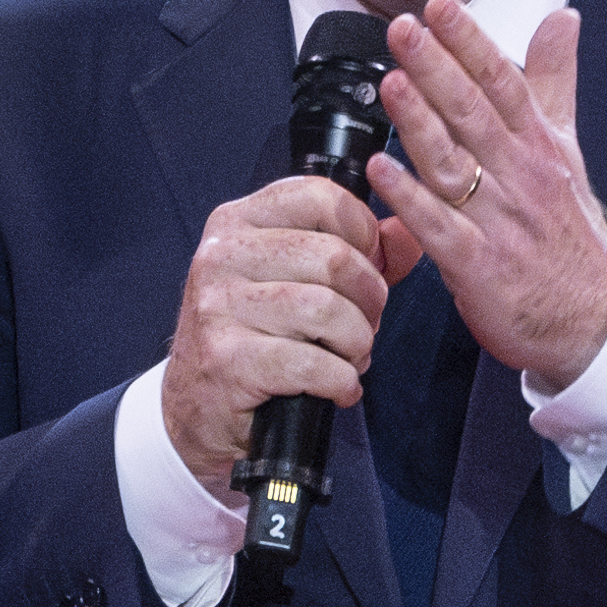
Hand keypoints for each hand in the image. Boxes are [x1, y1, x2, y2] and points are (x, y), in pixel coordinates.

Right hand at [160, 174, 418, 484]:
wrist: (197, 409)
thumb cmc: (253, 338)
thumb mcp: (293, 280)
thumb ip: (356, 252)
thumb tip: (410, 235)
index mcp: (236, 221)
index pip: (321, 196)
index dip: (363, 233)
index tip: (367, 266)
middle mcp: (221, 255)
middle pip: (335, 258)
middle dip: (370, 300)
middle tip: (364, 326)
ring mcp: (219, 307)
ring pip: (330, 311)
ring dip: (357, 344)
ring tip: (349, 358)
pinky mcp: (227, 359)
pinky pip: (315, 364)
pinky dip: (342, 381)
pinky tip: (337, 387)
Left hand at [368, 0, 606, 386]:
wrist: (592, 317)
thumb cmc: (568, 229)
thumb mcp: (567, 146)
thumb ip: (554, 79)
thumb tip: (563, 17)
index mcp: (538, 144)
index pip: (504, 82)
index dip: (472, 42)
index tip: (442, 6)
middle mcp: (520, 175)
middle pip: (475, 114)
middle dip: (439, 69)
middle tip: (405, 29)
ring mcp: (500, 221)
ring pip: (455, 163)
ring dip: (421, 123)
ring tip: (391, 83)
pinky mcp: (479, 265)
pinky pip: (440, 228)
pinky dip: (411, 201)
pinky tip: (382, 172)